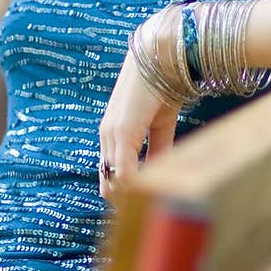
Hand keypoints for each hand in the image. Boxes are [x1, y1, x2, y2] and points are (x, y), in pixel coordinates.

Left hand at [98, 23, 181, 199]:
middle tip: (146, 214)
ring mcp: (112, 135)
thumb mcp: (160, 123)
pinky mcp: (122, 132)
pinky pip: (124, 170)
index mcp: (113, 135)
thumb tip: (164, 172)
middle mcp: (107, 137)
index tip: (142, 209)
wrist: (159, 56)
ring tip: (150, 207)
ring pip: (114, 181)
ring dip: (131, 198)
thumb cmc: (161, 86)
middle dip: (126, 203)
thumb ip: (159, 147)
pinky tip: (151, 192)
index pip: (111, 176)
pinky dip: (135, 186)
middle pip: (108, 185)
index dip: (125, 195)